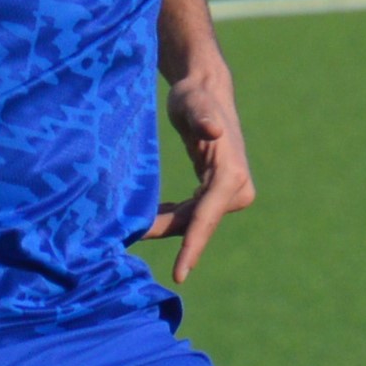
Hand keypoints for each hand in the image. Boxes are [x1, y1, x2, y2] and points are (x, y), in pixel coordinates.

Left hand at [141, 59, 254, 282]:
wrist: (205, 91)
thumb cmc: (194, 96)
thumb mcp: (192, 102)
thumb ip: (200, 116)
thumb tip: (213, 130)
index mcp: (231, 175)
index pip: (206, 218)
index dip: (192, 247)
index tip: (179, 274)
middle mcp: (237, 189)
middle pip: (196, 224)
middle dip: (166, 232)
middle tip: (128, 234)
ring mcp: (230, 193)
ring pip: (192, 222)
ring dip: (164, 225)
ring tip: (131, 224)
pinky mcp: (217, 193)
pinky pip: (191, 214)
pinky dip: (170, 217)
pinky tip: (146, 216)